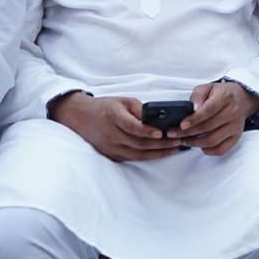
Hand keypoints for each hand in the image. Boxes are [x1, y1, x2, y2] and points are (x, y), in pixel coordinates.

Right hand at [52, 93, 184, 162]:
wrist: (80, 117)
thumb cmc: (105, 107)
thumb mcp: (122, 100)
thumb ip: (139, 109)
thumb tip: (158, 118)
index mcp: (113, 117)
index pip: (132, 127)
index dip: (146, 131)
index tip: (161, 133)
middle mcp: (111, 134)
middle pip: (138, 143)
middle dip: (160, 144)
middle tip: (178, 141)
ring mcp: (110, 147)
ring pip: (137, 154)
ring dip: (157, 153)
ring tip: (175, 149)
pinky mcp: (110, 154)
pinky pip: (132, 158)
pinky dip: (147, 157)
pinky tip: (161, 153)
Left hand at [177, 81, 258, 155]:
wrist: (242, 99)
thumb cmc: (222, 94)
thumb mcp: (208, 88)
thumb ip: (197, 96)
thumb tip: (193, 109)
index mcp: (225, 97)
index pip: (208, 111)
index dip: (194, 119)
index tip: (181, 125)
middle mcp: (233, 112)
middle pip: (208, 127)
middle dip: (188, 133)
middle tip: (175, 134)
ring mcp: (235, 126)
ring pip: (212, 140)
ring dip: (195, 143)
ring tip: (184, 140)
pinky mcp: (236, 137)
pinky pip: (220, 150)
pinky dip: (208, 150)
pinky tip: (200, 145)